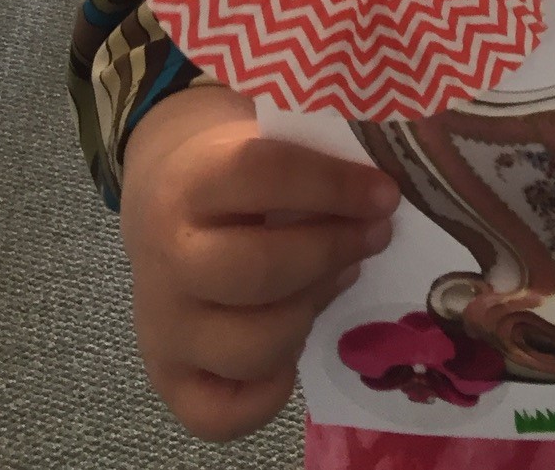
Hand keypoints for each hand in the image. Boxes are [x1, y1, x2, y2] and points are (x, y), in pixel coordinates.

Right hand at [120, 85, 400, 441]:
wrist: (162, 201)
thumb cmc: (233, 169)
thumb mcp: (261, 140)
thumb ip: (313, 157)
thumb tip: (391, 180)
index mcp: (189, 183)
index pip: (260, 175)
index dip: (332, 185)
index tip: (385, 192)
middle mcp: (167, 259)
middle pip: (260, 270)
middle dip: (334, 252)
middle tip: (376, 234)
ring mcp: (162, 327)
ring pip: (252, 345)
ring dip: (314, 310)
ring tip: (342, 276)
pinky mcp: (167, 379)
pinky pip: (222, 414)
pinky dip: (271, 392)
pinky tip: (297, 345)